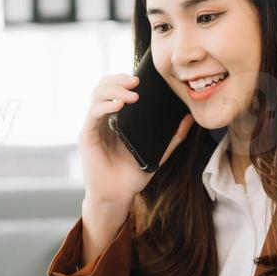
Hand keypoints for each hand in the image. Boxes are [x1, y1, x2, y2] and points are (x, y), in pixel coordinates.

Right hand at [79, 72, 194, 207]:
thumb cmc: (133, 175)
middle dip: (119, 79)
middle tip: (136, 81)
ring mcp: (93, 126)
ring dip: (113, 89)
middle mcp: (103, 118)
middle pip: (103, 86)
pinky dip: (105, 106)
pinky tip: (119, 106)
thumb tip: (190, 118)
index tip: (143, 78)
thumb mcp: (159, 152)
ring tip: (132, 95)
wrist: (118, 196)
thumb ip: (173, 136)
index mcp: (117, 118)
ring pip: (96, 95)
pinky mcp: (86, 136)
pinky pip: (93, 114)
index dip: (125, 79)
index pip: (116, 88)